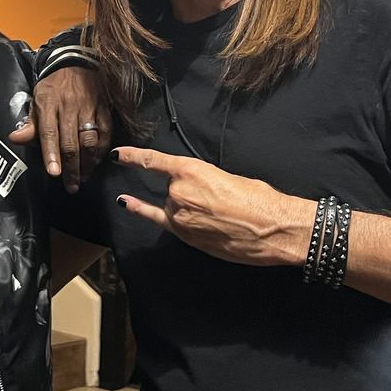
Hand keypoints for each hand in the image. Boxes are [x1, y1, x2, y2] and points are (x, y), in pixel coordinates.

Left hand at [12, 67, 110, 192]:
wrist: (76, 62)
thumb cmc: (54, 86)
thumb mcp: (37, 100)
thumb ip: (30, 123)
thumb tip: (15, 139)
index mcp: (48, 105)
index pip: (49, 133)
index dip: (51, 154)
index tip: (54, 173)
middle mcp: (69, 107)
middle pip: (70, 142)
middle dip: (71, 167)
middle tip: (71, 186)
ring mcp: (89, 107)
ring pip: (89, 140)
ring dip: (87, 162)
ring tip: (84, 176)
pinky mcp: (104, 107)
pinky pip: (105, 131)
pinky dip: (102, 149)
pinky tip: (97, 160)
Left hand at [111, 147, 313, 265]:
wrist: (273, 229)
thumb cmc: (260, 200)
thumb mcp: (230, 178)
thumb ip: (206, 181)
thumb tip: (200, 188)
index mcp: (192, 171)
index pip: (154, 161)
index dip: (133, 157)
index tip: (118, 155)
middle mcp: (179, 192)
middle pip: (169, 189)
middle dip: (188, 193)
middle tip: (219, 202)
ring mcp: (179, 217)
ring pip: (171, 207)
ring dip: (187, 208)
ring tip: (214, 212)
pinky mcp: (184, 236)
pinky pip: (158, 221)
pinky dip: (141, 210)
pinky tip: (126, 203)